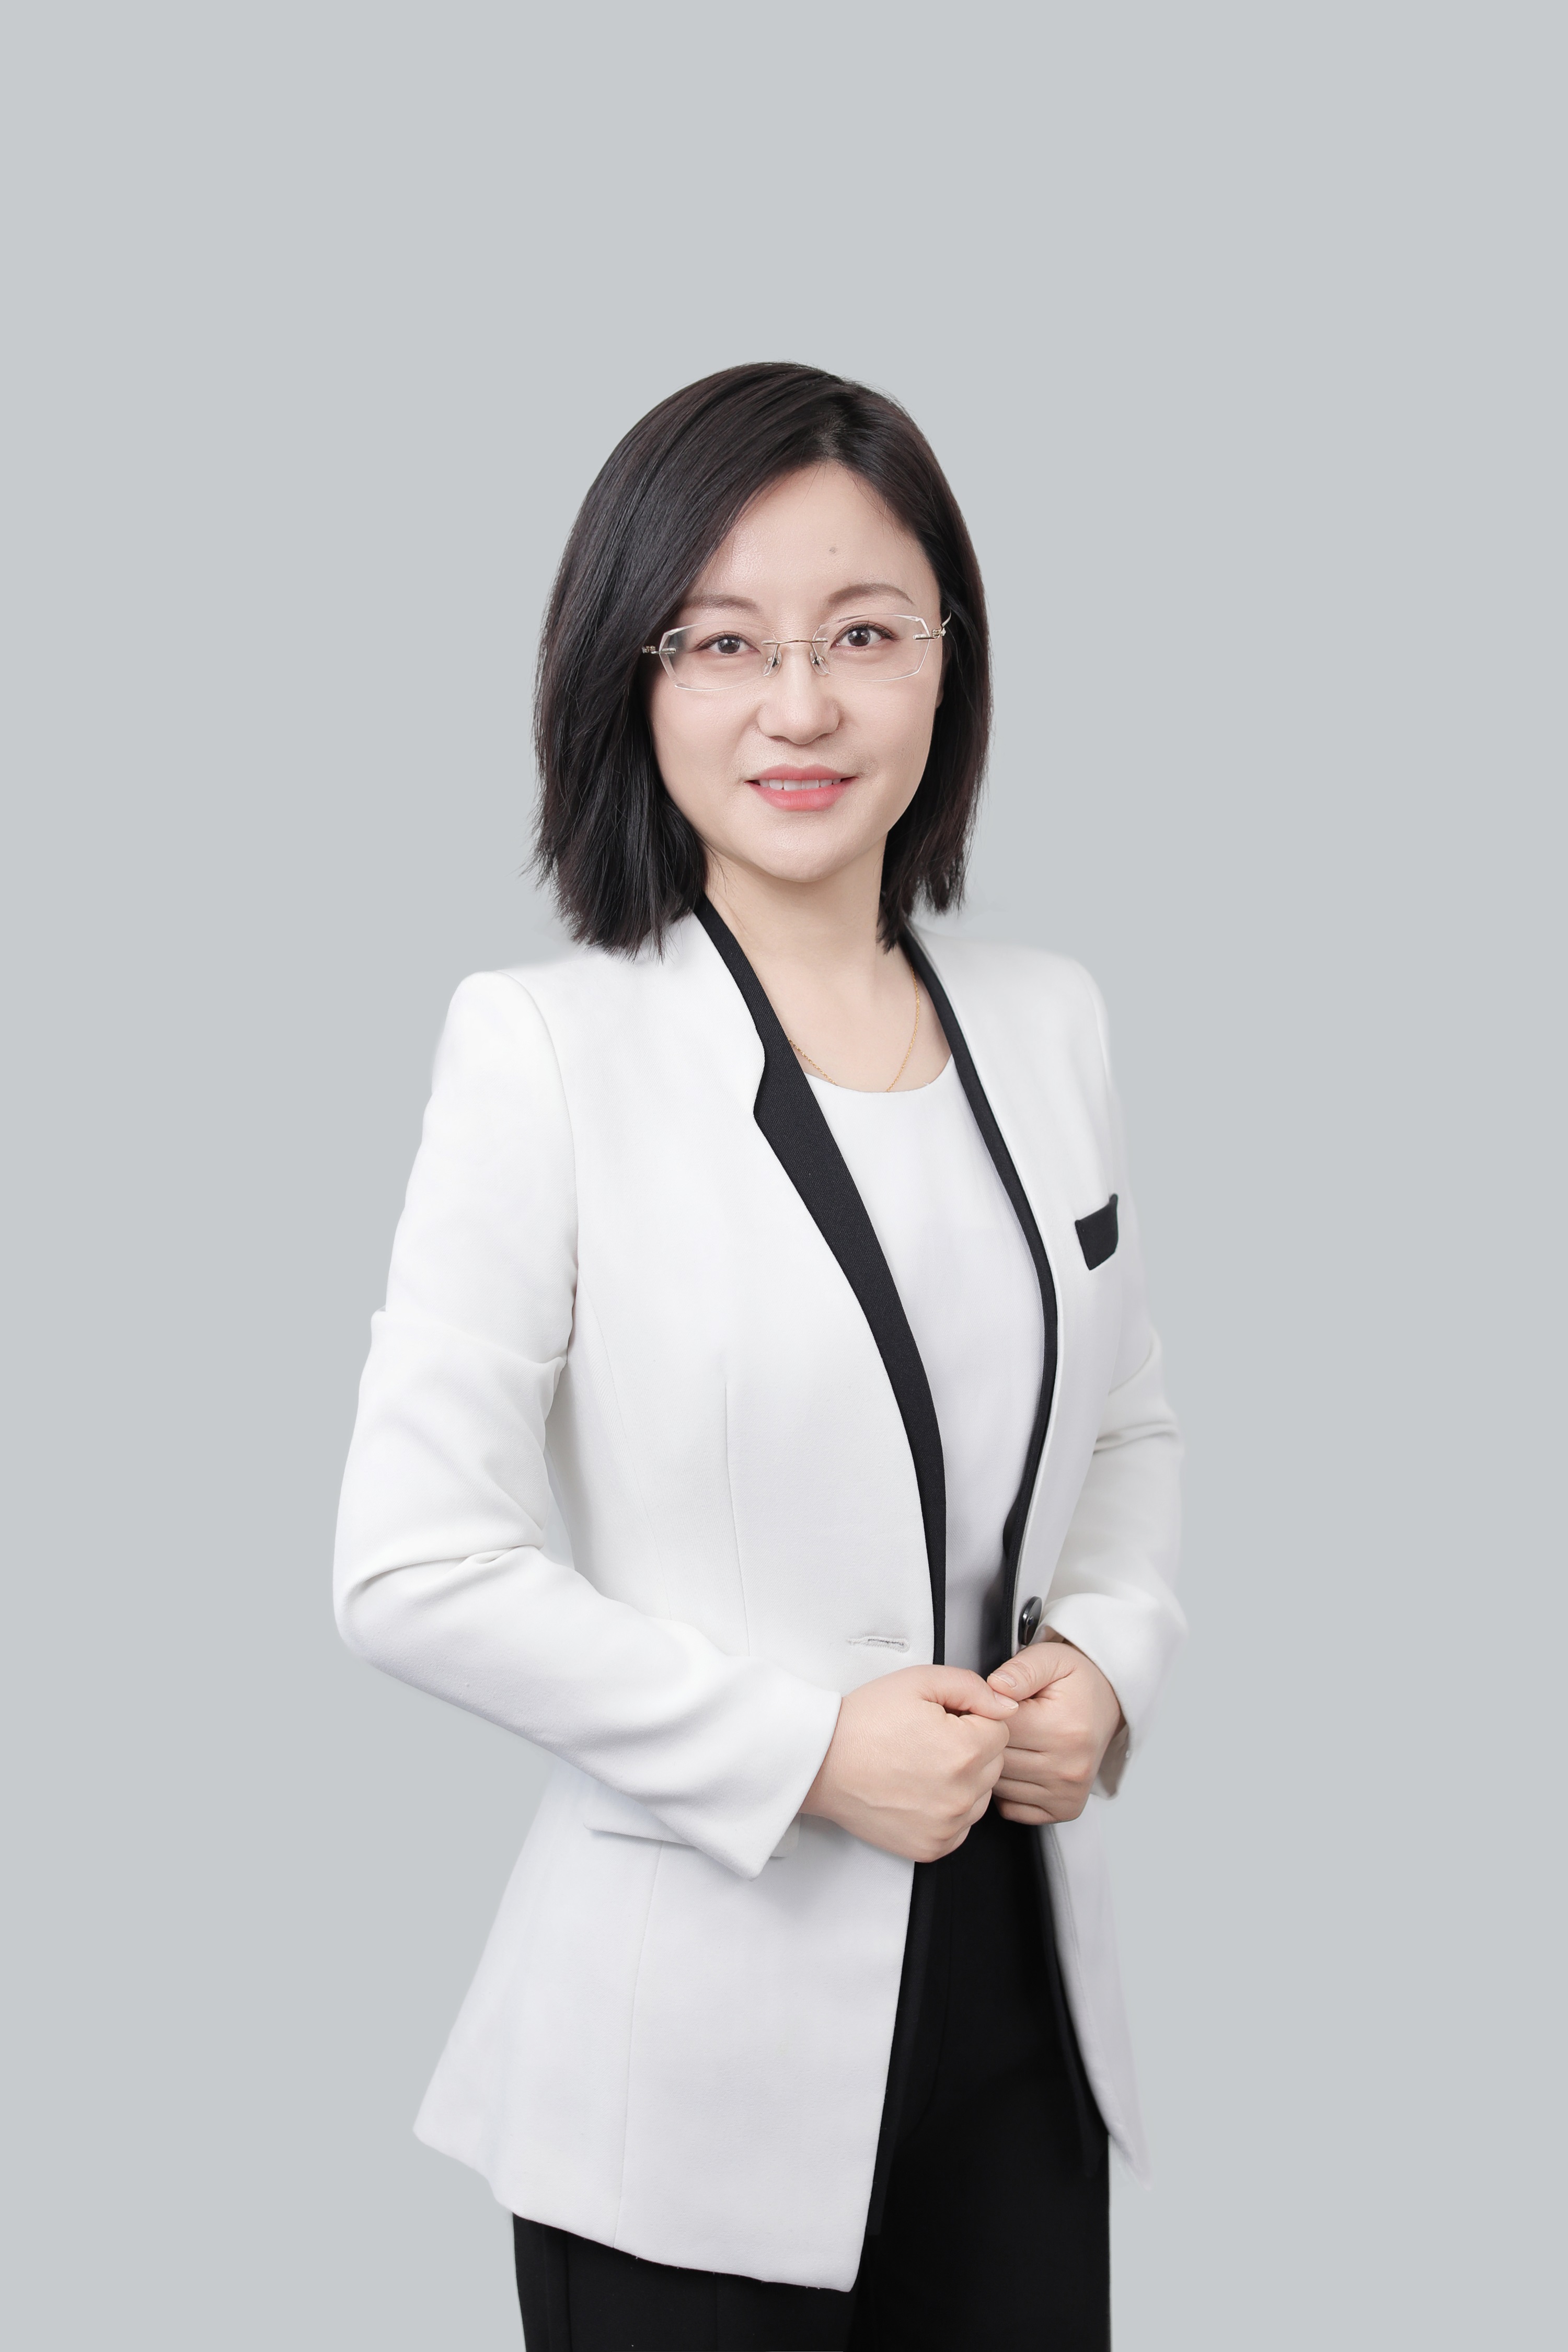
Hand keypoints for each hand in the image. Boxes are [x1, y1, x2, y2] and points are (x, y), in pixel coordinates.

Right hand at [801, 1666, 1018, 1861]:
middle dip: (970, 1748)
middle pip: (994, 1764)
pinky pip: (961, 1826)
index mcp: (964, 1750)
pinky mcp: (932, 1847)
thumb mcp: (919, 1681)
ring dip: (962, 1780)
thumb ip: (972, 1687)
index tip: (941, 1720)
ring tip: (920, 1765)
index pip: (1000, 1730)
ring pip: (980, 1796)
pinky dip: (946, 1810)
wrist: (822, 1763)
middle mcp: (960, 1794)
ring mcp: (947, 1826)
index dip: (970, 1719)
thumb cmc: (862, 1724)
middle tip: (927, 1740)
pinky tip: (918, 1790)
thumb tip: (1007, 1705)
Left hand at [985, 1638, 1123, 1823]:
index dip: (984, 1715)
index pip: (999, 1731)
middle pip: (999, 1761)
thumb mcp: (1050, 1658)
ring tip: (1011, 1741)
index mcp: (1064, 1729)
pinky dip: (1007, 1791)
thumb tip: (996, 1687)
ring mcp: (1068, 1793)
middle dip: (989, 1741)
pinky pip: (1013, 1808)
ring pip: (1001, 1787)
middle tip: (998, 1722)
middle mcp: (1070, 1767)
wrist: (1108, 1703)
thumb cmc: (1077, 1683)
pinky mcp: (1066, 1809)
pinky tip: (1019, 1765)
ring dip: (996, 1766)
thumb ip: (1021, 1670)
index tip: (990, 1705)